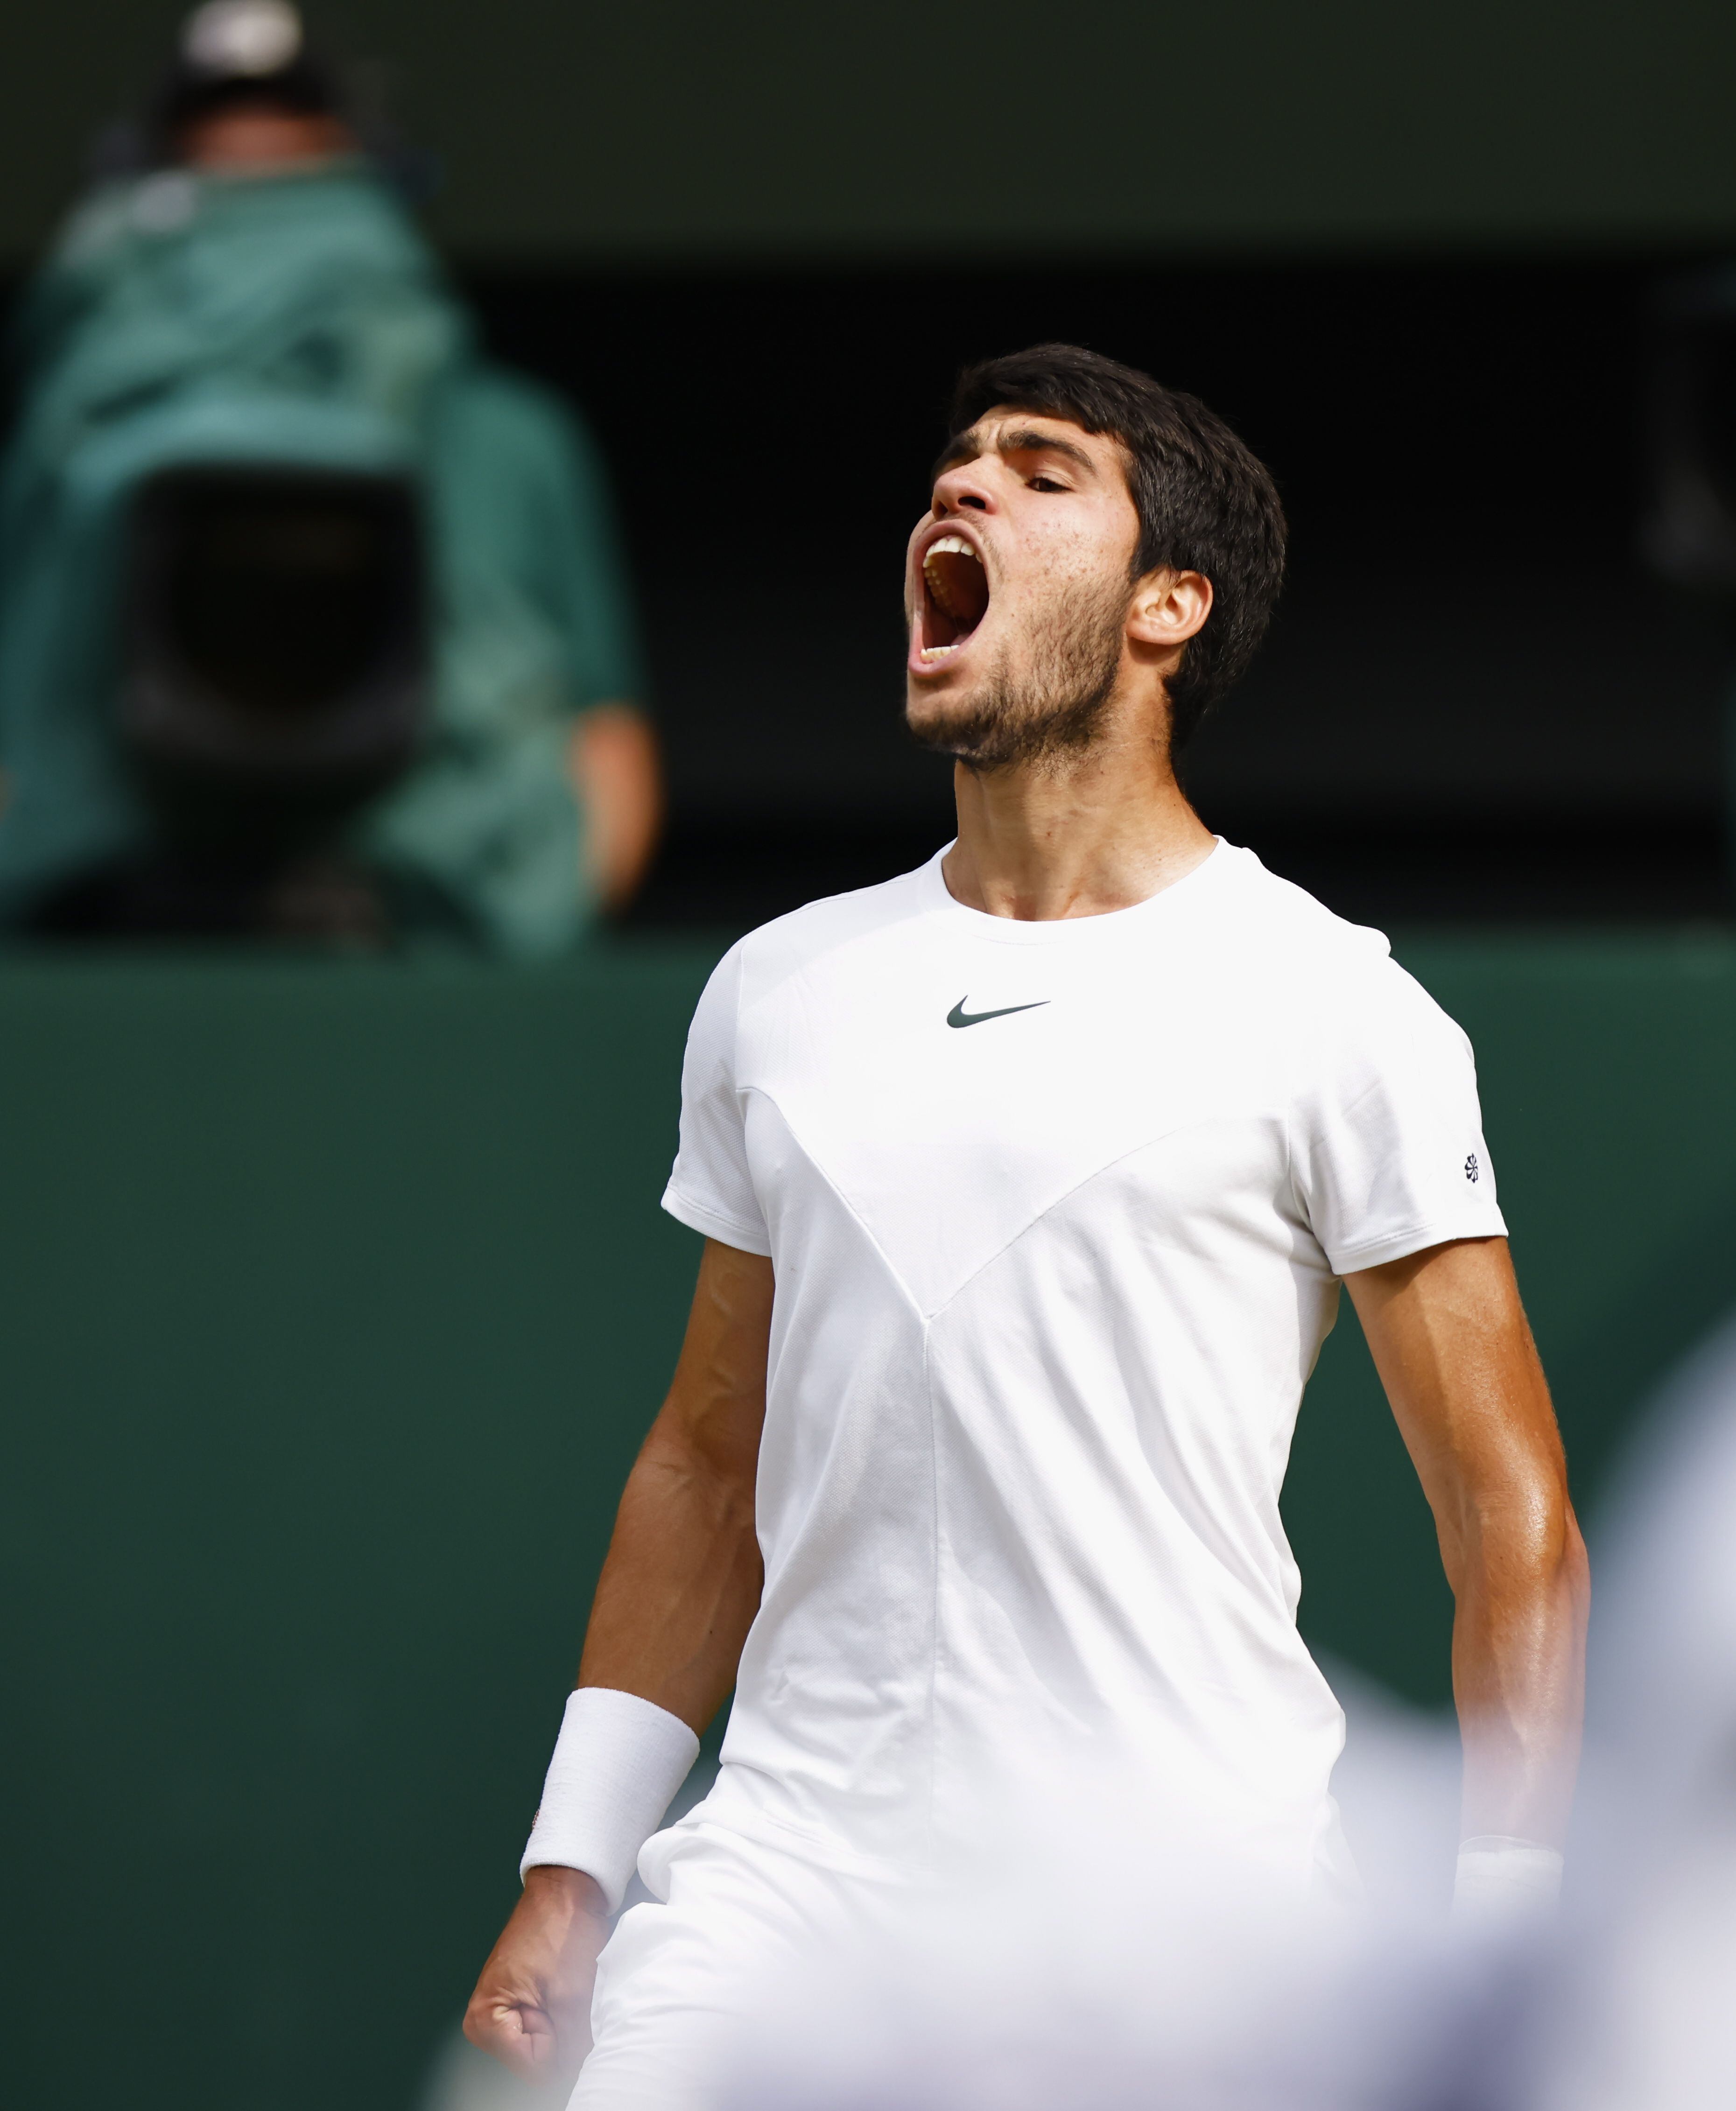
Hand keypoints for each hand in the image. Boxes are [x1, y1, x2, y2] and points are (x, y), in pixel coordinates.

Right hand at [464, 1865, 611, 2081]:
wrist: (566, 1889)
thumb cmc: (562, 1930)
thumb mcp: (573, 1996)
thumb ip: (571, 2048)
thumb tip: (572, 2077)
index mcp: (485, 2020)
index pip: (535, 2069)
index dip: (562, 2045)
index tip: (565, 2006)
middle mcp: (486, 2022)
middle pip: (539, 2061)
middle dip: (564, 2036)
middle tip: (569, 1995)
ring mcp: (504, 2013)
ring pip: (548, 2046)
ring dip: (568, 2025)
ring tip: (568, 1988)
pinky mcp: (521, 2004)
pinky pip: (550, 2028)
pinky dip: (566, 2014)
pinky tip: (567, 1987)